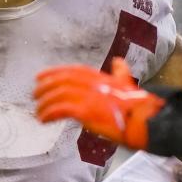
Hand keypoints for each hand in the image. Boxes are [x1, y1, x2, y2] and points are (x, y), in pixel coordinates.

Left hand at [34, 57, 164, 148]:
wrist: (147, 120)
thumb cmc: (139, 107)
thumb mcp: (129, 84)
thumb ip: (121, 73)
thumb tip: (120, 61)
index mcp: (103, 78)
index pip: (74, 71)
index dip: (55, 72)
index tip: (41, 76)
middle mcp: (95, 85)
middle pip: (63, 80)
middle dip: (46, 86)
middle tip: (34, 94)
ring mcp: (91, 97)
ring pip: (60, 94)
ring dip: (45, 103)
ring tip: (38, 111)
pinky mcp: (88, 112)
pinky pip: (62, 109)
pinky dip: (50, 113)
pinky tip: (44, 119)